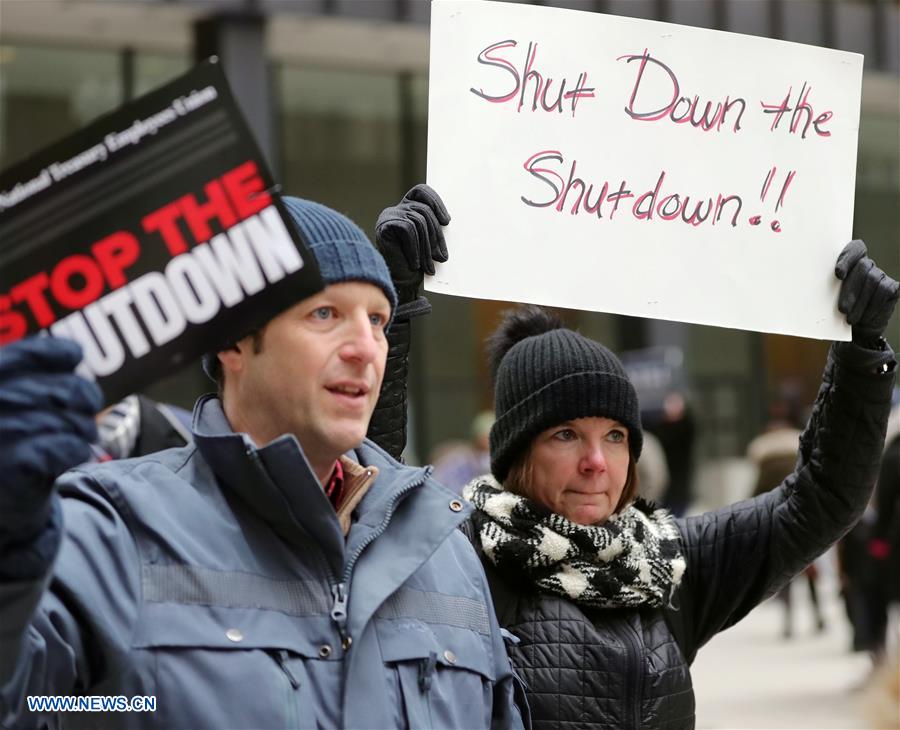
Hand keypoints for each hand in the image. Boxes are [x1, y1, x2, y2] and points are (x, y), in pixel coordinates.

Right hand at [0, 337, 101, 540]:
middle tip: (85, 412)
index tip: (74, 356)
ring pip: (72, 420)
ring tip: (75, 439)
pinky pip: (70, 447)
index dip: (58, 353)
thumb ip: (27, 375)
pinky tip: (68, 456)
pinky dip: (77, 451)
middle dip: (85, 399)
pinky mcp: (15, 467)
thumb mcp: (7, 403)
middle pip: (65, 390)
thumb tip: (74, 351)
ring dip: (83, 430)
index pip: (28, 354)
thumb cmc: (4, 445)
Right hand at [375, 184, 450, 302]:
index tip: (447, 222)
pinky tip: (415, 264)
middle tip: (441, 257)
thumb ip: (434, 226)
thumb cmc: (416, 264)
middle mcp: (396, 209)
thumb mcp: (430, 242)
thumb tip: (448, 220)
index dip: (436, 202)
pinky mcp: (384, 226)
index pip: (421, 192)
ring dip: (427, 247)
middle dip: (436, 235)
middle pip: (424, 211)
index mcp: (407, 208)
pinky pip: (408, 229)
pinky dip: (415, 248)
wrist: (398, 283)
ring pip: (418, 221)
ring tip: (429, 265)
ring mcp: (389, 216)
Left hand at [835, 240, 898, 345]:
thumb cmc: (840, 309)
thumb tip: (812, 284)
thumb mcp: (829, 297)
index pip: (854, 249)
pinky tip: (864, 316)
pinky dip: (872, 306)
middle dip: (851, 289)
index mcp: (850, 262)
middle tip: (842, 308)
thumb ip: (826, 286)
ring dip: (860, 302)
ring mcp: (881, 275)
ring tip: (849, 317)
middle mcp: (867, 265)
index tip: (838, 274)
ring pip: (872, 280)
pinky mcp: (892, 287)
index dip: (847, 258)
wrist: (858, 327)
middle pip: (862, 266)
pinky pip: (884, 291)